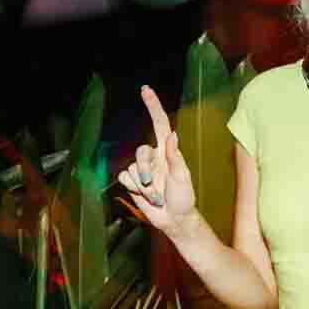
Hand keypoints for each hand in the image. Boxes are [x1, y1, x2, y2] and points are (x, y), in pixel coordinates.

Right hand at [115, 86, 197, 233]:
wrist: (173, 219)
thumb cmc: (184, 198)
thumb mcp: (182, 177)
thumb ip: (174, 157)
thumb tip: (173, 134)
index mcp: (168, 151)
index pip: (159, 124)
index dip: (152, 106)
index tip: (145, 90)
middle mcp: (154, 157)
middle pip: (140, 151)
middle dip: (146, 171)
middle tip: (157, 188)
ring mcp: (143, 169)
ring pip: (131, 167)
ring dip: (143, 185)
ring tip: (156, 196)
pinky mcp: (133, 181)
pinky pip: (124, 177)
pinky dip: (134, 188)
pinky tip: (145, 196)